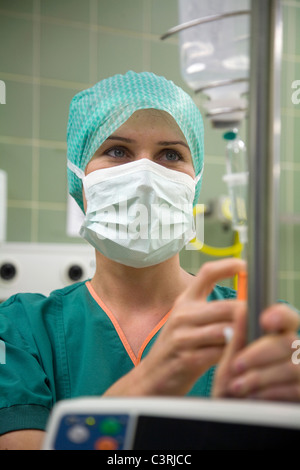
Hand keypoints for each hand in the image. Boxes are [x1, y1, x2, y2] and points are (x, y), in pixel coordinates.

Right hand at [138, 258, 245, 395]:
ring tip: (251, 340)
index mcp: (185, 301)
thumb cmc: (176, 348)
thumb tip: (243, 305)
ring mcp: (183, 336)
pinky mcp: (188, 358)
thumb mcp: (187, 321)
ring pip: (225, 330)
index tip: (245, 266)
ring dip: (242, 336)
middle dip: (246, 314)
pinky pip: (219, 352)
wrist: (152, 376)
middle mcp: (183, 315)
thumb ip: (210, 311)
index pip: (207, 273)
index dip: (229, 266)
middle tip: (261, 319)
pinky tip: (237, 356)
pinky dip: (232, 354)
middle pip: (225, 306)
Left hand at [213, 302, 299, 401]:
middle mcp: (292, 354)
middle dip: (259, 354)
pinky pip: (295, 388)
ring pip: (292, 366)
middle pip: (288, 342)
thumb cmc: (230, 390)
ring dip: (260, 377)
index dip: (280, 315)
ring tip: (238, 387)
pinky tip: (254, 398)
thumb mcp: (228, 365)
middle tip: (236, 366)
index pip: (287, 318)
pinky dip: (270, 392)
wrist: (232, 421)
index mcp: (274, 339)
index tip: (264, 320)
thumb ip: (237, 339)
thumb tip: (242, 309)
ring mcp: (299, 374)